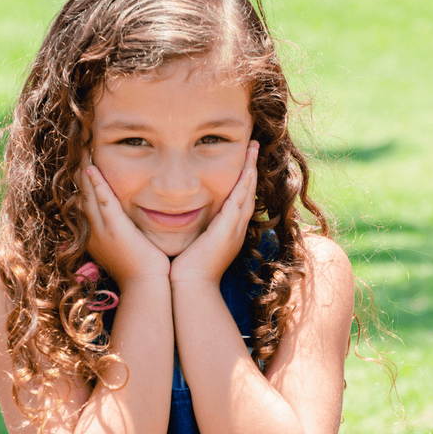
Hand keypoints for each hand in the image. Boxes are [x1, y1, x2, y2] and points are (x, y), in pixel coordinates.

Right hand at [79, 149, 170, 285]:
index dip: (83, 182)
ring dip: (85, 171)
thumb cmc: (142, 271)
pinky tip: (93, 168)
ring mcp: (102, 231)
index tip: (84, 162)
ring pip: (88, 195)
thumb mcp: (126, 249)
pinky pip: (104, 202)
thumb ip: (124, 234)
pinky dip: (97, 185)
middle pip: (80, 195)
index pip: (85, 203)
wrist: (145, 287)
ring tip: (83, 150)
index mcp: (95, 236)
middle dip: (79, 172)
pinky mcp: (115, 230)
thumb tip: (128, 224)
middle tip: (79, 148)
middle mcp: (92, 231)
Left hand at [169, 140, 258, 285]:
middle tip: (253, 146)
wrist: (189, 287)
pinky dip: (244, 185)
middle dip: (251, 168)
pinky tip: (246, 169)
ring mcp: (234, 230)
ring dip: (251, 170)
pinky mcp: (227, 231)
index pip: (238, 199)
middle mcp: (235, 229)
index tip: (242, 160)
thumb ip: (192, 230)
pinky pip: (239, 203)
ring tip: (253, 149)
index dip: (242, 179)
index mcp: (227, 232)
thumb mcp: (192, 244)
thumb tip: (178, 216)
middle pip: (248, 192)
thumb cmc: (186, 270)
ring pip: (247, 193)